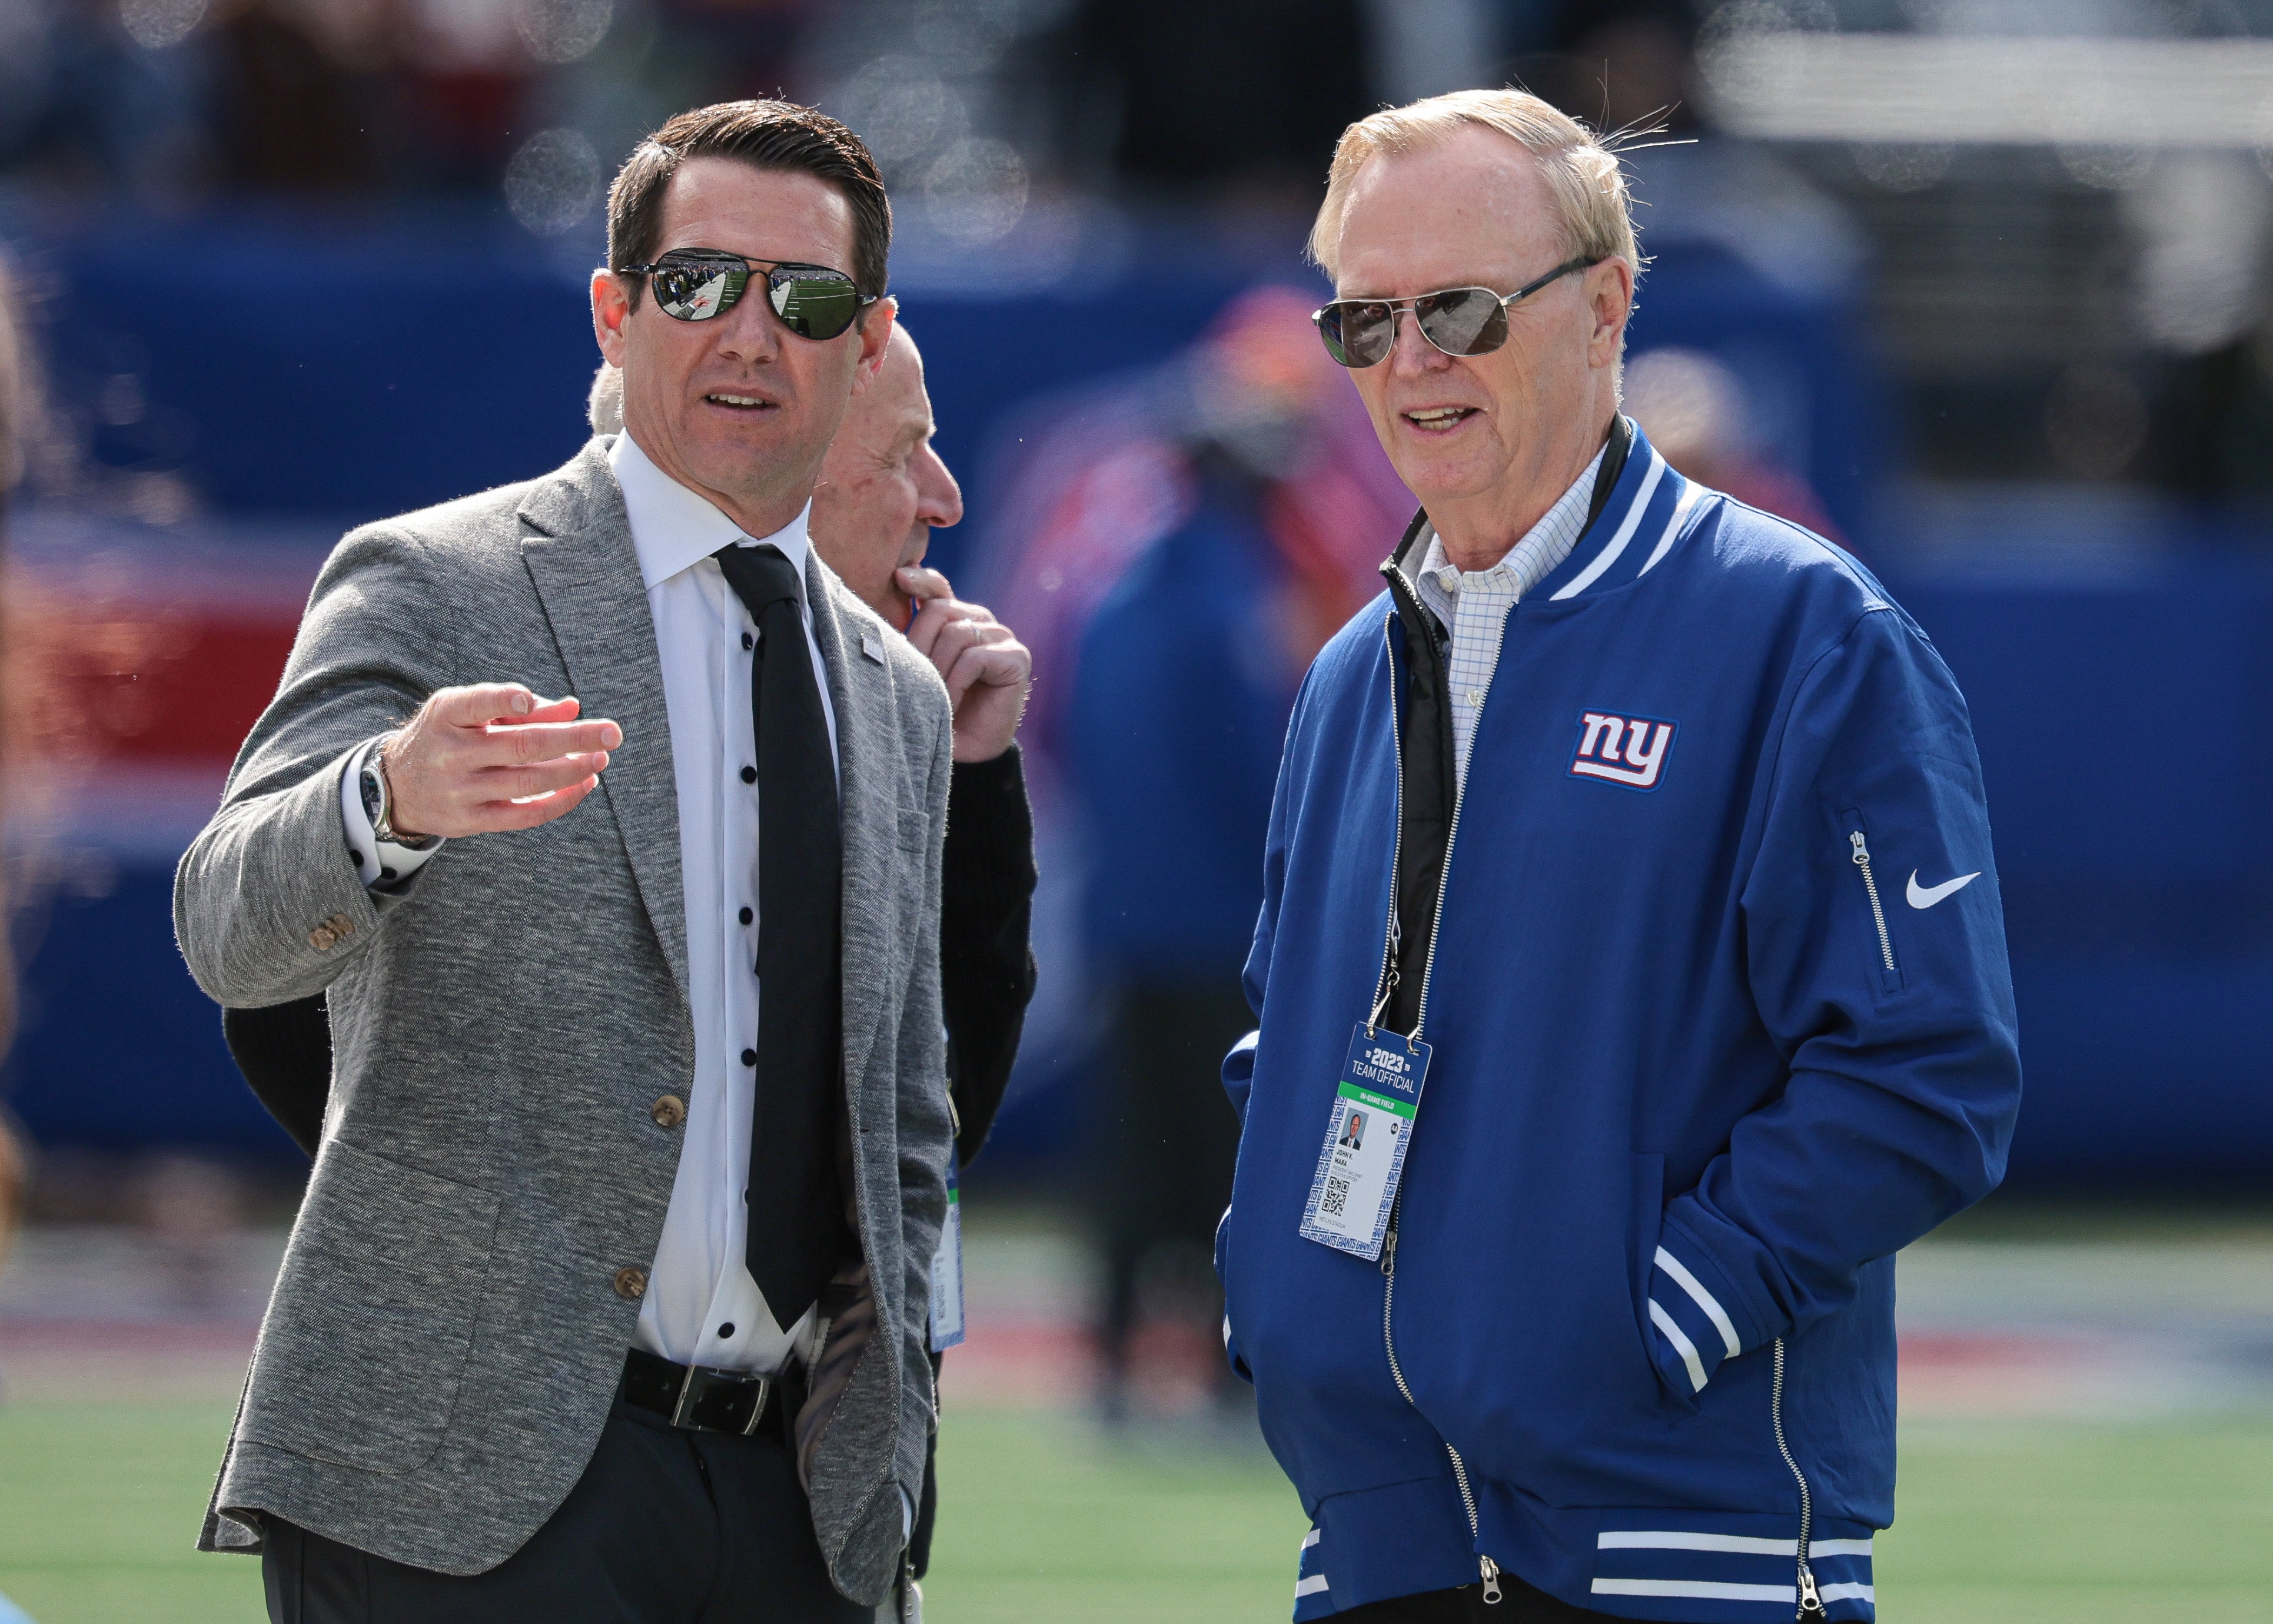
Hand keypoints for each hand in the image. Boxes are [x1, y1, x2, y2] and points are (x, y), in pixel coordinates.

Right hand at [380, 684, 620, 838]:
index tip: (530, 700)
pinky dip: (562, 800)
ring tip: (601, 757)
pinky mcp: (470, 821)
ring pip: (529, 781)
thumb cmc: (448, 737)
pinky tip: (586, 783)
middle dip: (574, 738)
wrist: (397, 787)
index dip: (504, 700)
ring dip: (574, 769)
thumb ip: (518, 706)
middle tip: (613, 733)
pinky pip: (525, 815)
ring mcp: (460, 791)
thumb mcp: (468, 711)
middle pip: (521, 745)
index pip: (476, 704)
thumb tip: (573, 708)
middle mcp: (451, 754)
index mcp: (447, 716)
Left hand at [897, 567, 1031, 763]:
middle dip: (919, 646)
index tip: (899, 578)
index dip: (921, 580)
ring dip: (937, 670)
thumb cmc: (935, 711)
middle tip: (916, 680)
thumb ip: (913, 632)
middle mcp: (981, 621)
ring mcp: (1002, 637)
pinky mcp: (1016, 657)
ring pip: (956, 634)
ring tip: (935, 698)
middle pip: (939, 610)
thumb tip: (898, 580)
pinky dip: (956, 682)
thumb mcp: (917, 669)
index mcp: (956, 619)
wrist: (965, 754)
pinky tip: (952, 702)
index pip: (938, 588)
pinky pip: (974, 657)